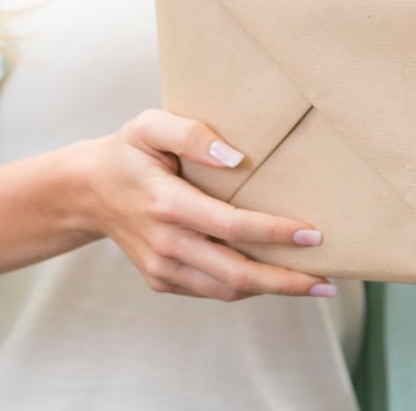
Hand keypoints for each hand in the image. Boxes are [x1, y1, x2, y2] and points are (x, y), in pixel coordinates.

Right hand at [74, 109, 333, 301]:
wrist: (86, 192)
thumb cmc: (128, 151)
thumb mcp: (149, 125)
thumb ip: (192, 133)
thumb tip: (236, 158)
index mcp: (166, 204)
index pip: (231, 226)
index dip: (274, 233)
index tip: (313, 234)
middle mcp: (165, 243)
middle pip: (235, 273)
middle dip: (285, 281)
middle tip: (328, 282)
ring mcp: (162, 267)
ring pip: (226, 290)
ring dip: (271, 290)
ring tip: (313, 284)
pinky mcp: (161, 279)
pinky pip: (211, 290)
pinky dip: (245, 287)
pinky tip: (274, 277)